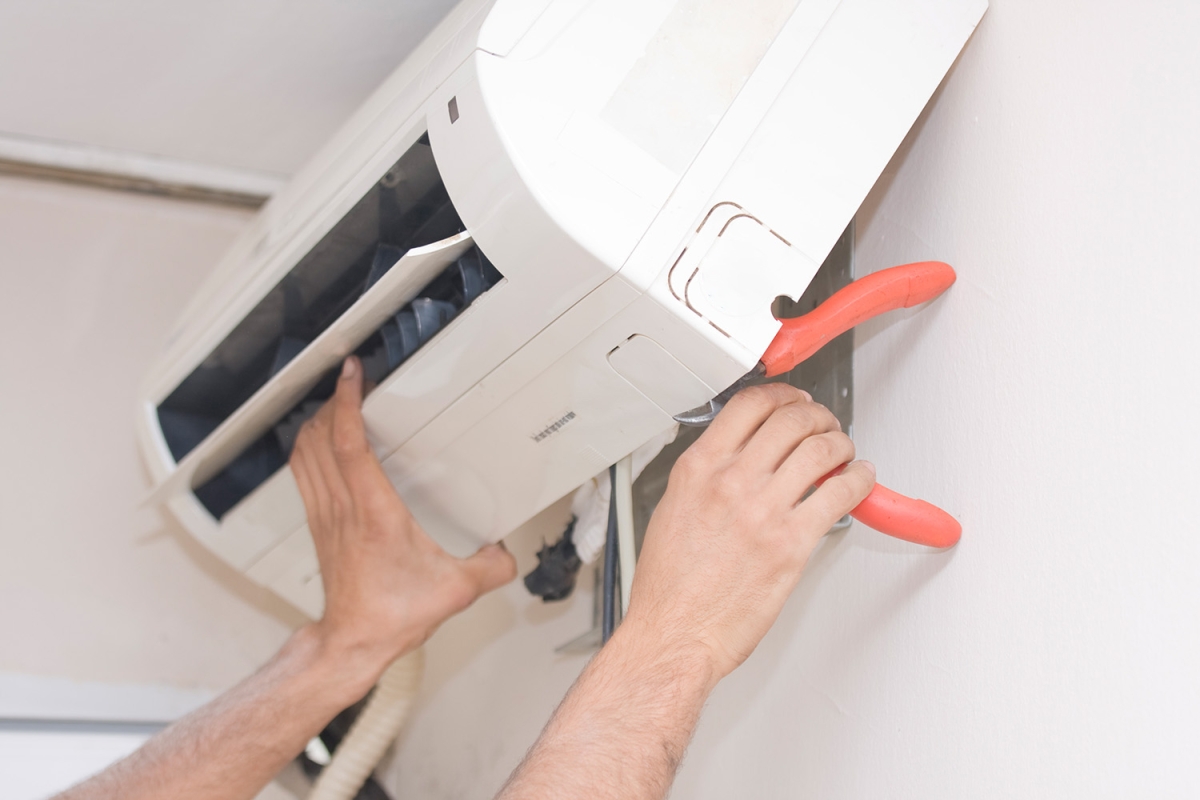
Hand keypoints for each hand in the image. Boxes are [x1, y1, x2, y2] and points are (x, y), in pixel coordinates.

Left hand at [289, 357, 516, 685]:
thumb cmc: (392, 616)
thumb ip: (491, 567)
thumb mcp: (457, 591)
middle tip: (351, 382)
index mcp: (375, 513)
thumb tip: (505, 551)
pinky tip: (322, 443)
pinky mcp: (319, 526)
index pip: (350, 444)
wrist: (353, 642)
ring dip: (316, 422)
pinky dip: (309, 447)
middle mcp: (344, 508)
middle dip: (332, 401)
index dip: (347, 402)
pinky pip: (303, 473)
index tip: (353, 375)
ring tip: (337, 404)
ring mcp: (326, 516)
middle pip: (319, 437)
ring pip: (305, 453)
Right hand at [624, 383, 874, 684]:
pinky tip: (859, 480)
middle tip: (824, 423)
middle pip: (790, 419)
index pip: (748, 405)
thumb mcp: (670, 510)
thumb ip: (706, 478)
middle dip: (816, 414)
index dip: (781, 394)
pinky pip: (839, 493)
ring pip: (819, 449)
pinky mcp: (791, 543)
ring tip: (844, 450)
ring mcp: (763, 510)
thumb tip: (736, 460)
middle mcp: (730, 482)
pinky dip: (859, 479)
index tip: (793, 399)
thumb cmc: (669, 587)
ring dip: (840, 442)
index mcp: (697, 470)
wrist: (674, 634)